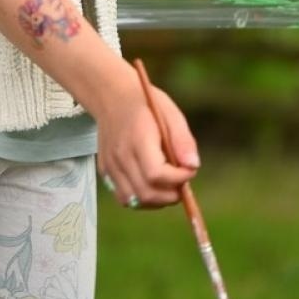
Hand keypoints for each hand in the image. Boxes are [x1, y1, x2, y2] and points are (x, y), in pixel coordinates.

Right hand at [93, 78, 199, 210]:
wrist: (113, 97)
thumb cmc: (146, 105)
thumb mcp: (171, 114)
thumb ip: (183, 141)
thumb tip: (194, 167)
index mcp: (138, 139)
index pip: (156, 174)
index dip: (178, 179)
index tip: (189, 170)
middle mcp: (120, 156)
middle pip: (146, 193)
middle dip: (171, 195)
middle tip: (181, 182)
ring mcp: (110, 165)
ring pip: (134, 201)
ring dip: (156, 201)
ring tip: (167, 185)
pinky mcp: (105, 171)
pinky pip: (124, 197)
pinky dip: (141, 198)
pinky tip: (151, 184)